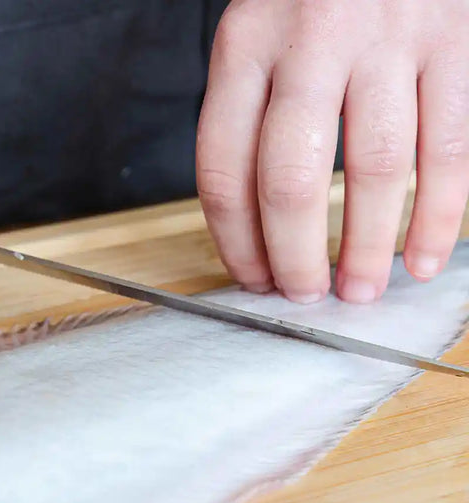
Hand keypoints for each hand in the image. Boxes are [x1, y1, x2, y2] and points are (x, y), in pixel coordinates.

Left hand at [197, 0, 468, 302]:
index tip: (253, 278)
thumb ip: (249, 117)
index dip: (236, 242)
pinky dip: (437, 216)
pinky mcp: (454, 40)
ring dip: (367, 248)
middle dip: (295, 257)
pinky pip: (449, 147)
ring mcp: (388, 38)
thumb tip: (257, 227)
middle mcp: (310, 41)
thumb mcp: (255, 39)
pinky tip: (421, 260)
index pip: (224, 169)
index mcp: (244, 46)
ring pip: (375, 169)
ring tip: (359, 292)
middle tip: (303, 296)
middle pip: (291, 179)